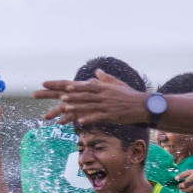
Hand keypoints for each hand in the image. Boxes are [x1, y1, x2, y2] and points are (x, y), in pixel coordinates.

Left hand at [34, 70, 148, 125]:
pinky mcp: (110, 115)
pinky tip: (79, 121)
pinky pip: (97, 117)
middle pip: (79, 94)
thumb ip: (104, 78)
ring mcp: (105, 105)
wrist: (143, 106)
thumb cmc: (129, 95)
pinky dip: (88, 118)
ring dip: (75, 106)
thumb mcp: (116, 84)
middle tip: (49, 95)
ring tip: (64, 107)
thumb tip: (97, 72)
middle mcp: (101, 95)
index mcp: (101, 87)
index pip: (80, 85)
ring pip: (87, 105)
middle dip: (63, 94)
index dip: (65, 85)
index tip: (52, 84)